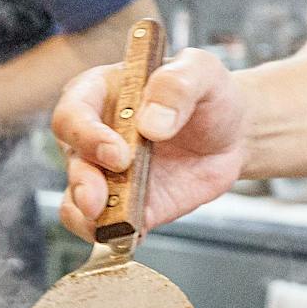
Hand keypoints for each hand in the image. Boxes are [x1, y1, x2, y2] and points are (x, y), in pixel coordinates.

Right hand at [52, 49, 247, 236]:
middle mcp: (95, 136)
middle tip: (98, 199)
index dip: (87, 135)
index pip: (73, 114)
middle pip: (72, 161)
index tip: (117, 152)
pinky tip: (131, 235)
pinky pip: (107, 226)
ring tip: (111, 223)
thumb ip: (176, 85)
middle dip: (82, 182)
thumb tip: (151, 123)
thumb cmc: (208, 93)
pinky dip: (114, 235)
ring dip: (86, 216)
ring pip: (77, 201)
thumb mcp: (200, 72)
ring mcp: (108, 175)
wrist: (234, 133)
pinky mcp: (128, 206)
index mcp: (100, 94)